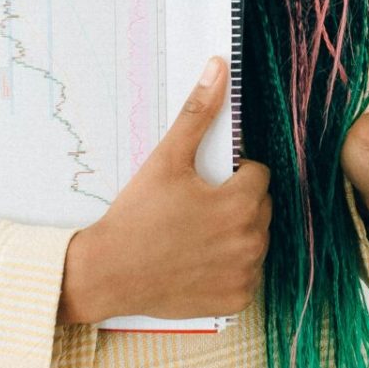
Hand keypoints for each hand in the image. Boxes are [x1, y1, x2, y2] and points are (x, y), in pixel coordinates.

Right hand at [65, 57, 271, 320]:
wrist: (107, 273)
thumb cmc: (136, 215)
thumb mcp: (166, 159)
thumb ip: (198, 113)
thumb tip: (220, 68)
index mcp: (240, 204)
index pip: (258, 176)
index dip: (233, 175)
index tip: (203, 184)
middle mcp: (251, 242)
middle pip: (261, 208)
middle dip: (237, 202)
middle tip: (196, 208)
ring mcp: (244, 274)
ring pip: (256, 240)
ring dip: (236, 234)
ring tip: (196, 234)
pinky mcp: (236, 300)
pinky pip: (247, 274)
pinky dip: (229, 268)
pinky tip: (199, 262)